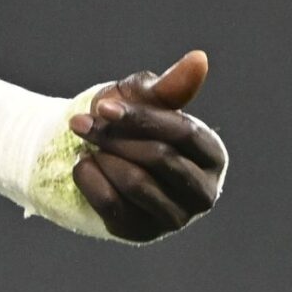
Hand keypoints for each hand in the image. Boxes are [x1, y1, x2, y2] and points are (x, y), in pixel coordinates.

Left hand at [68, 50, 226, 241]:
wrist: (91, 154)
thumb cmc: (125, 122)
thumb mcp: (142, 97)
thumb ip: (169, 86)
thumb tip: (199, 59)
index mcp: (212, 154)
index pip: (183, 134)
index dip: (142, 118)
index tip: (102, 106)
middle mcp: (202, 191)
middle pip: (160, 159)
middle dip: (115, 138)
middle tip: (79, 123)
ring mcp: (174, 218)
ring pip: (136, 184)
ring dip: (102, 158)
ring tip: (88, 145)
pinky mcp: (141, 232)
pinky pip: (111, 206)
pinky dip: (89, 180)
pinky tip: (82, 164)